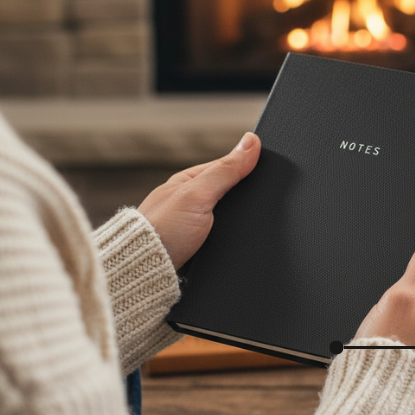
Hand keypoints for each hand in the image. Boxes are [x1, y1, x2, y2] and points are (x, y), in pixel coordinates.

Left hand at [138, 133, 260, 269]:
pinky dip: (230, 240)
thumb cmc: (163, 231)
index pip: (227, 167)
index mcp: (189, 181)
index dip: (248, 168)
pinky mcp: (196, 247)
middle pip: (229, 193)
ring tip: (240, 227)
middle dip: (243, 198)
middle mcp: (189, 201)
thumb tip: (251, 142)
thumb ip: (226, 170)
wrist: (147, 272)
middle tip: (253, 204)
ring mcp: (192, 224)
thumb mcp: (199, 194)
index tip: (266, 171)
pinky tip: (233, 242)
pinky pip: (222, 238)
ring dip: (237, 223)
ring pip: (227, 217)